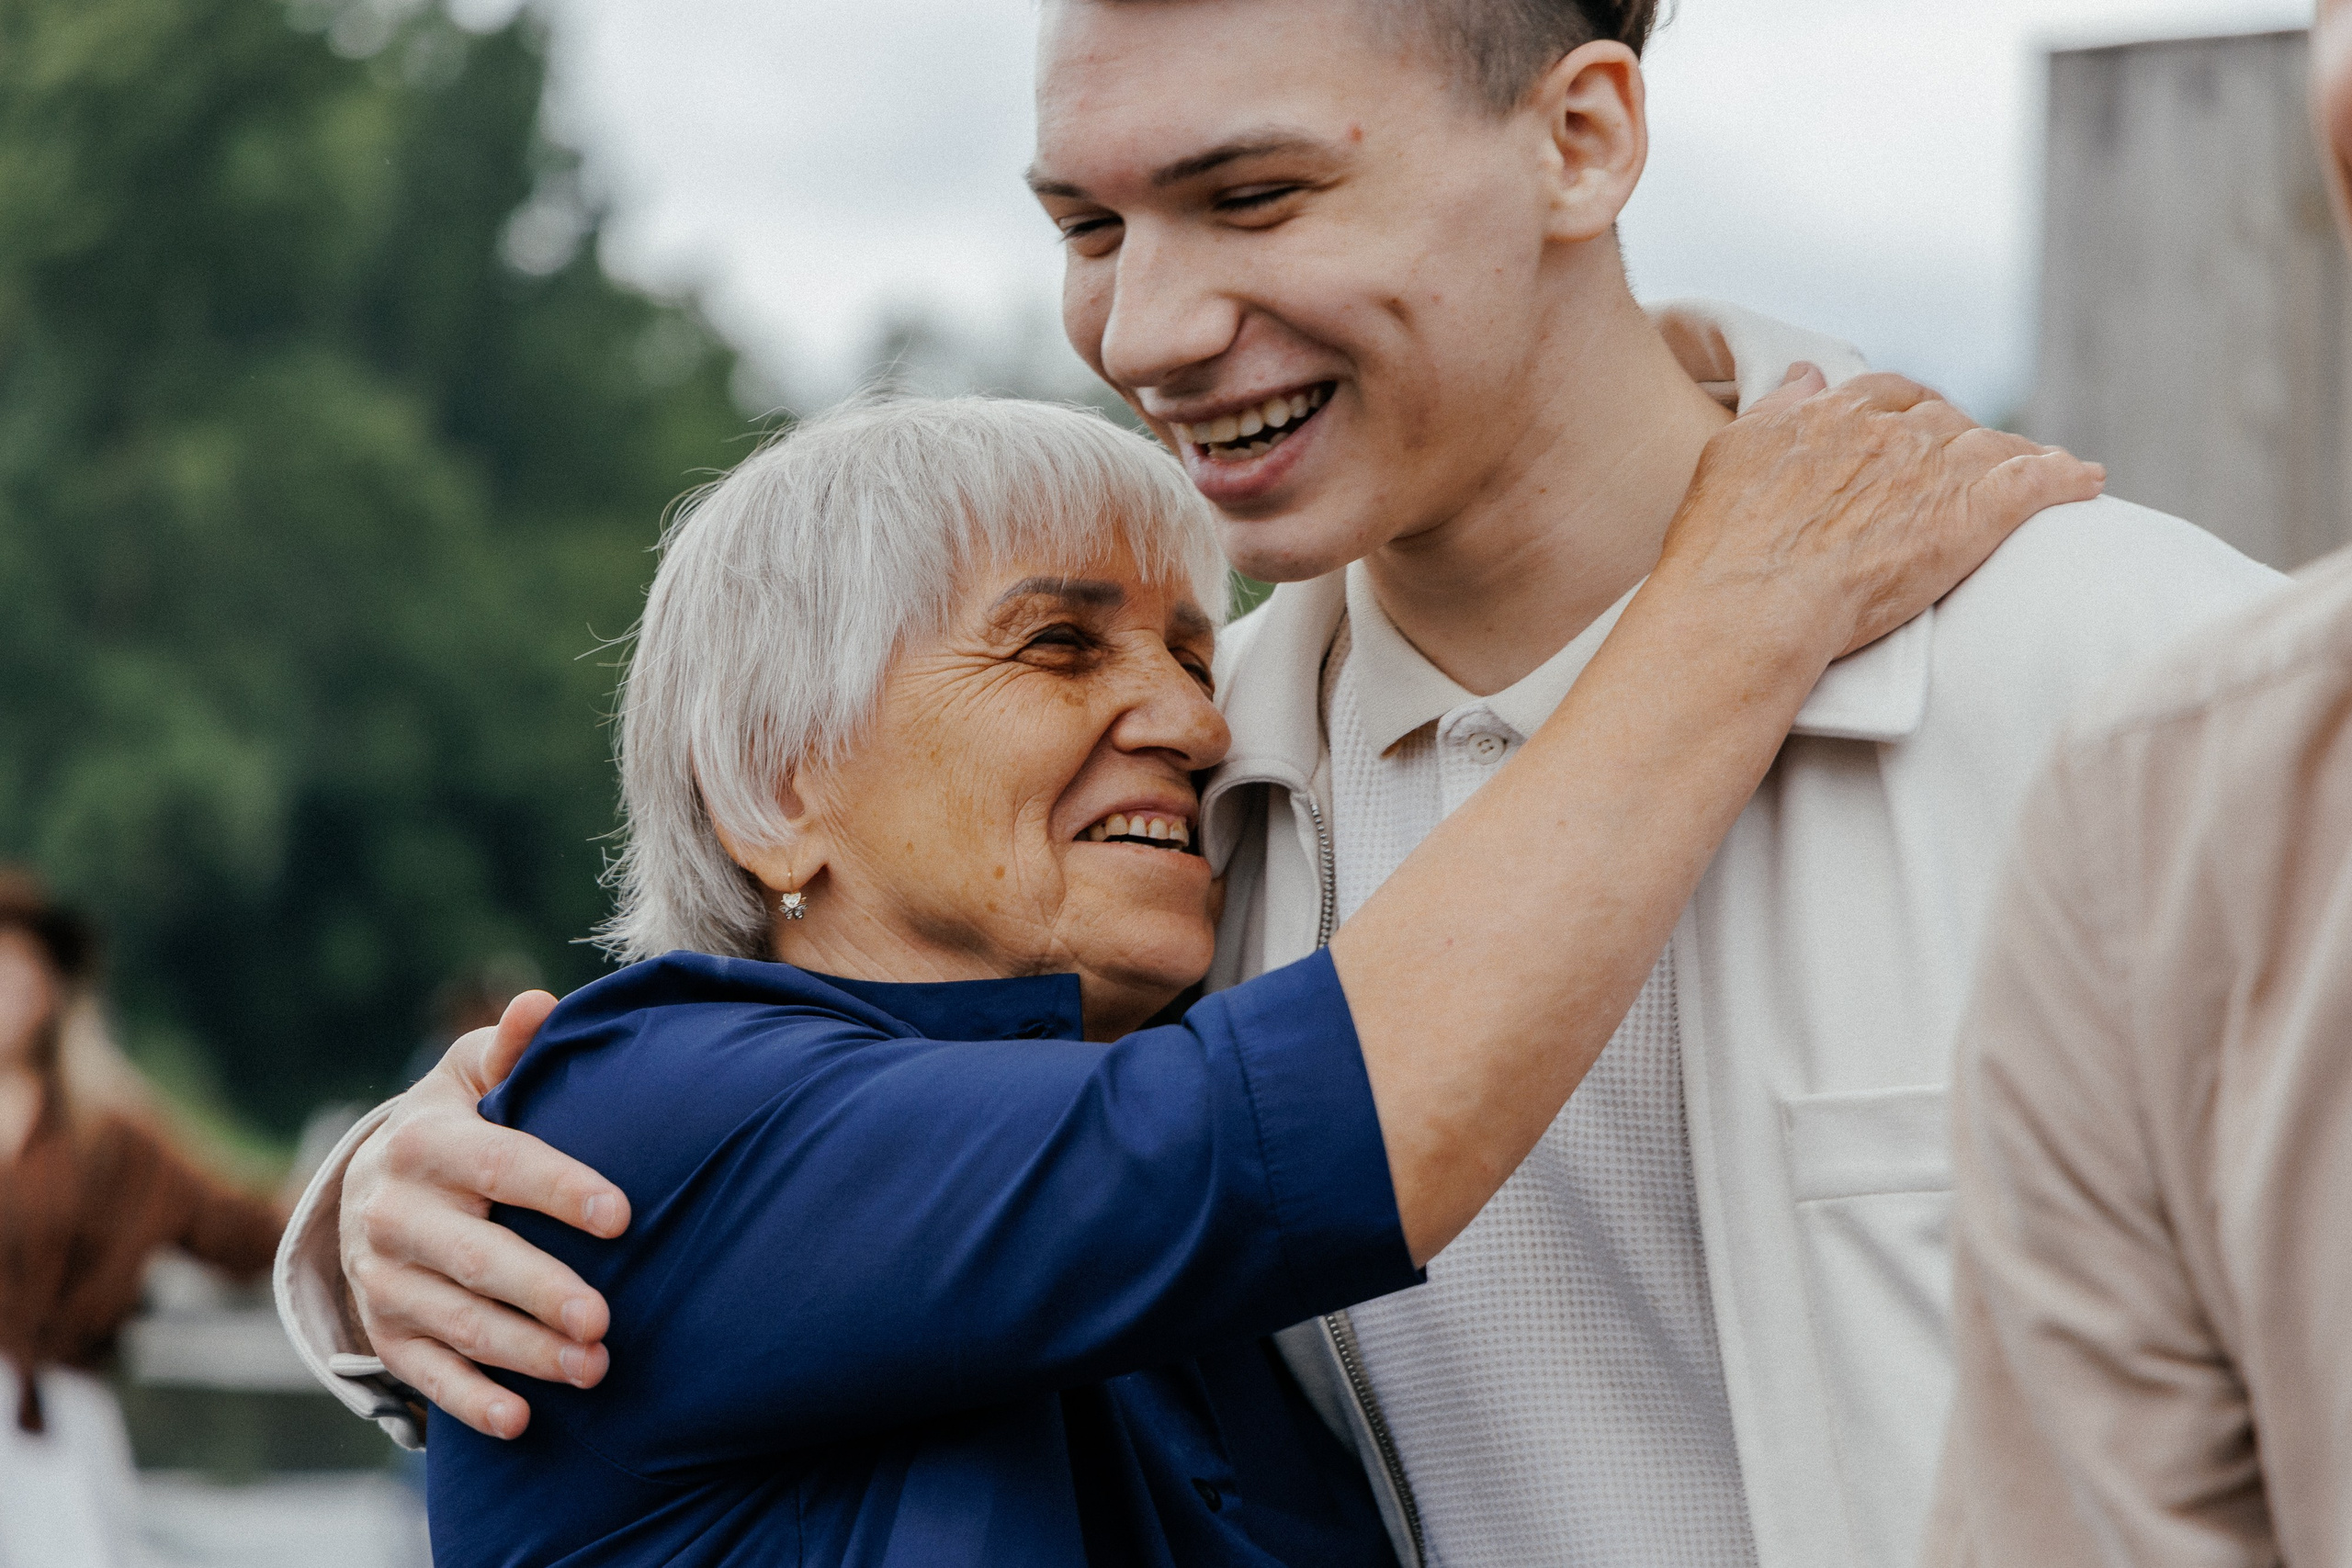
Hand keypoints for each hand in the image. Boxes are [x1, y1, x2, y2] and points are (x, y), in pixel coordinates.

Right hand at [340, 991, 631, 1438]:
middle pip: (474, 1257)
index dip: (559, 1187)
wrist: (372, 1185)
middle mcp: (393, 1210)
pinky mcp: (384, 1330)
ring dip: (525, 1352)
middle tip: (605, 1321)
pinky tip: (522, 1420)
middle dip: (541, 1291)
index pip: (499, 1163)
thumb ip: (509, 1048)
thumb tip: (539, 1003)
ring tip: (594, 1368)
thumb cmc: (457, 1122)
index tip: (622, 1214)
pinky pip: (424, 1372)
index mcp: (424, 1140)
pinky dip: (469, 1400)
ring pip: (457, 1321)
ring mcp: (382, 1277)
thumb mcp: (471, 1075)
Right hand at [1659, 364, 2104, 661]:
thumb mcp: (1733, 454)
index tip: (1913, 422)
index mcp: (1833, 417)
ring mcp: (1934, 472)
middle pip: (1943, 418)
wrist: (1750, 602)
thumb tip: (1809, 373)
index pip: (1885, 393)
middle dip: (1959, 434)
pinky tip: (2087, 480)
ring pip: (1993, 446)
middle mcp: (1890, 433)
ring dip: (2016, 452)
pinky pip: (2035, 482)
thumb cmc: (1724, 543)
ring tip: (2039, 466)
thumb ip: (1777, 410)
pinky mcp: (1970, 517)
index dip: (1905, 406)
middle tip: (1970, 459)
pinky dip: (2066, 478)